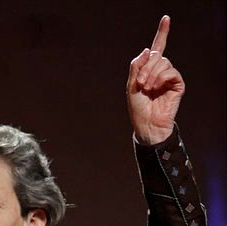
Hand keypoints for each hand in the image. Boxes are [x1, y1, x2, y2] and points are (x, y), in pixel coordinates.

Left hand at [126, 16, 184, 144]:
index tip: (166, 19)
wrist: (146, 124)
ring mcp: (169, 78)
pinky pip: (171, 71)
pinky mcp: (177, 85)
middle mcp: (160, 72)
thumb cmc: (137, 108)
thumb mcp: (131, 86)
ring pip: (164, 62)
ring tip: (147, 88)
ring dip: (152, 74)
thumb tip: (148, 50)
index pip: (156, 49)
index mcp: (148, 70)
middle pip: (157, 56)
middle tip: (140, 83)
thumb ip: (137, 67)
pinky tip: (155, 88)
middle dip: (146, 68)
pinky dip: (161, 78)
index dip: (162, 34)